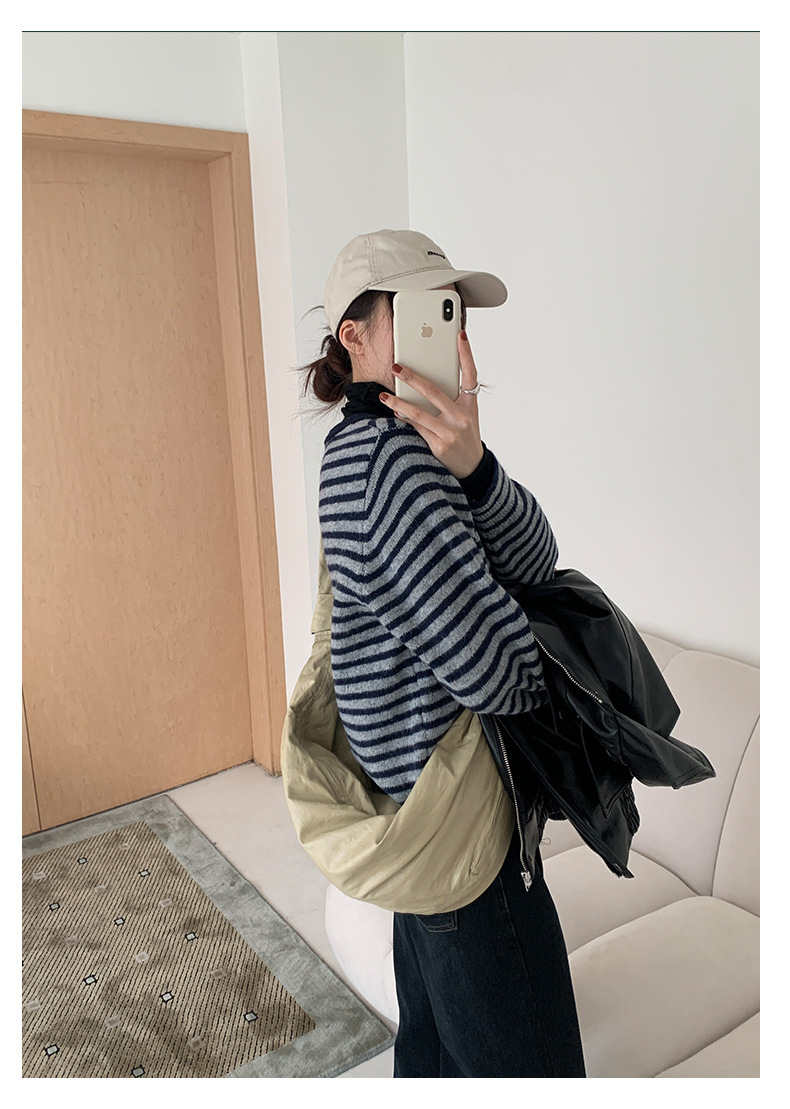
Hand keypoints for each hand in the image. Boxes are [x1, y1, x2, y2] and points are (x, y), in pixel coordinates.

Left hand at [378, 330, 483, 480]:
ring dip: (399, 402)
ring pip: (420, 413)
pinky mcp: (439, 445)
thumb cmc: (465, 436)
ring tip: (384, 395)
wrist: (472, 467)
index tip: (459, 335)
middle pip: (434, 392)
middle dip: (413, 378)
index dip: (466, 354)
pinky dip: (404, 418)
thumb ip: (452, 398)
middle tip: (396, 367)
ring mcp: (450, 432)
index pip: (471, 374)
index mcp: (470, 405)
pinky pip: (416, 428)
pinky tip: (394, 412)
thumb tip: (425, 382)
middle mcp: (462, 417)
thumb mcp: (466, 415)